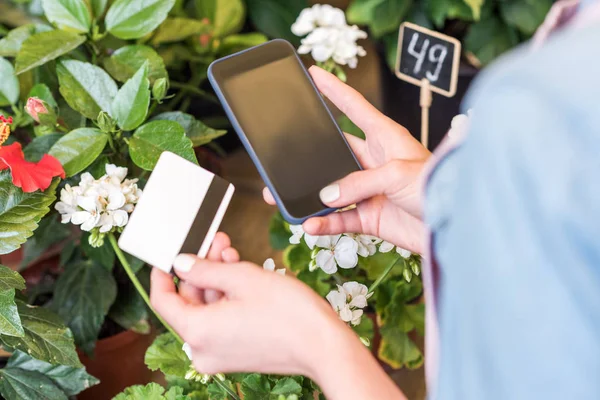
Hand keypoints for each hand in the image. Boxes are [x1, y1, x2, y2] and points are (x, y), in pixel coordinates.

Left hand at [151, 233, 404, 398]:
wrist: (324, 346)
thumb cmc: (289, 314)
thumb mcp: (243, 278)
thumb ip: (205, 268)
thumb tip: (181, 264)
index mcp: (197, 332)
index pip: (163, 300)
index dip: (162, 274)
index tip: (166, 256)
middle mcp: (202, 349)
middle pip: (189, 302)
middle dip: (202, 269)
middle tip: (215, 242)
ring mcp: (219, 354)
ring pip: (208, 309)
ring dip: (218, 280)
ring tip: (232, 253)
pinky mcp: (235, 354)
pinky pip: (221, 321)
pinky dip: (227, 298)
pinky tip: (240, 274)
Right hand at [264, 66, 429, 253]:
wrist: (452, 227)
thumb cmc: (438, 188)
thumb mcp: (397, 173)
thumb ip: (357, 182)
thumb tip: (327, 194)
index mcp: (386, 137)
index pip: (354, 107)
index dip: (334, 90)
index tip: (315, 75)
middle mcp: (375, 161)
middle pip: (335, 152)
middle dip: (310, 155)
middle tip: (285, 155)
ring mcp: (370, 190)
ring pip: (331, 190)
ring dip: (311, 195)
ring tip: (284, 198)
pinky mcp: (370, 216)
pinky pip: (339, 219)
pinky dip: (323, 222)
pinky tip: (310, 224)